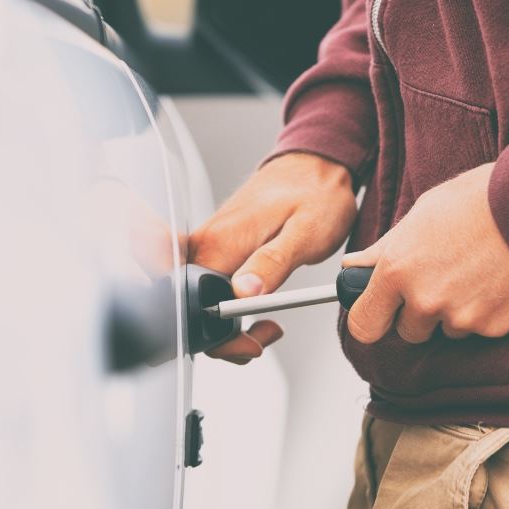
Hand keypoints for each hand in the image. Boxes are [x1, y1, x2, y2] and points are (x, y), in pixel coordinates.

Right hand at [189, 153, 357, 362]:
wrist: (316, 166)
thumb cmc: (315, 194)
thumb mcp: (304, 233)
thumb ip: (271, 264)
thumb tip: (243, 295)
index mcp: (221, 241)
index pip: (199, 305)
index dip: (222, 336)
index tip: (254, 342)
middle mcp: (205, 242)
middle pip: (192, 309)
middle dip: (223, 338)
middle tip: (265, 335)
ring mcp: (208, 244)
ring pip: (199, 301)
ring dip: (228, 326)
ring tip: (268, 325)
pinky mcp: (216, 247)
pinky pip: (210, 286)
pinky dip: (229, 306)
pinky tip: (255, 305)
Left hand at [343, 162, 508, 343]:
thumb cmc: (478, 200)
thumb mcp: (421, 214)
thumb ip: (385, 249)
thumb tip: (355, 265)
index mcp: (397, 271)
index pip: (364, 325)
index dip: (372, 319)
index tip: (380, 313)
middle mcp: (426, 300)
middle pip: (408, 332)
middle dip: (418, 314)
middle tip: (441, 279)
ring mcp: (463, 317)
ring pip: (447, 331)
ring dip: (454, 313)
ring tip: (475, 273)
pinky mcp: (496, 326)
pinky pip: (481, 330)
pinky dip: (487, 312)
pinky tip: (497, 280)